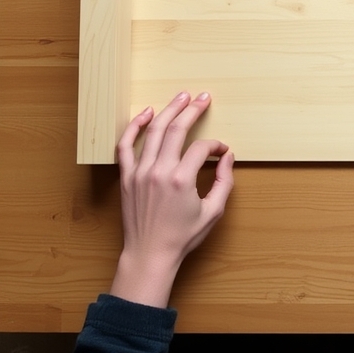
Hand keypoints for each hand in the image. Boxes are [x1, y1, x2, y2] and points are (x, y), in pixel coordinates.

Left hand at [109, 91, 234, 307]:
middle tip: (203, 98)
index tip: (222, 150)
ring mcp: (140, 172)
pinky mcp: (127, 177)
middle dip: (192, 110)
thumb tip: (227, 159)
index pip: (202, 148)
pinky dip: (134, 127)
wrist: (150, 254)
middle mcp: (159, 171)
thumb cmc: (181, 237)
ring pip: (153, 131)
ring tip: (180, 97)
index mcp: (181, 180)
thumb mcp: (212, 213)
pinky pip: (126, 145)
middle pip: (176, 129)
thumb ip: (224, 182)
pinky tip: (145, 114)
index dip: (215, 145)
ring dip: (168, 110)